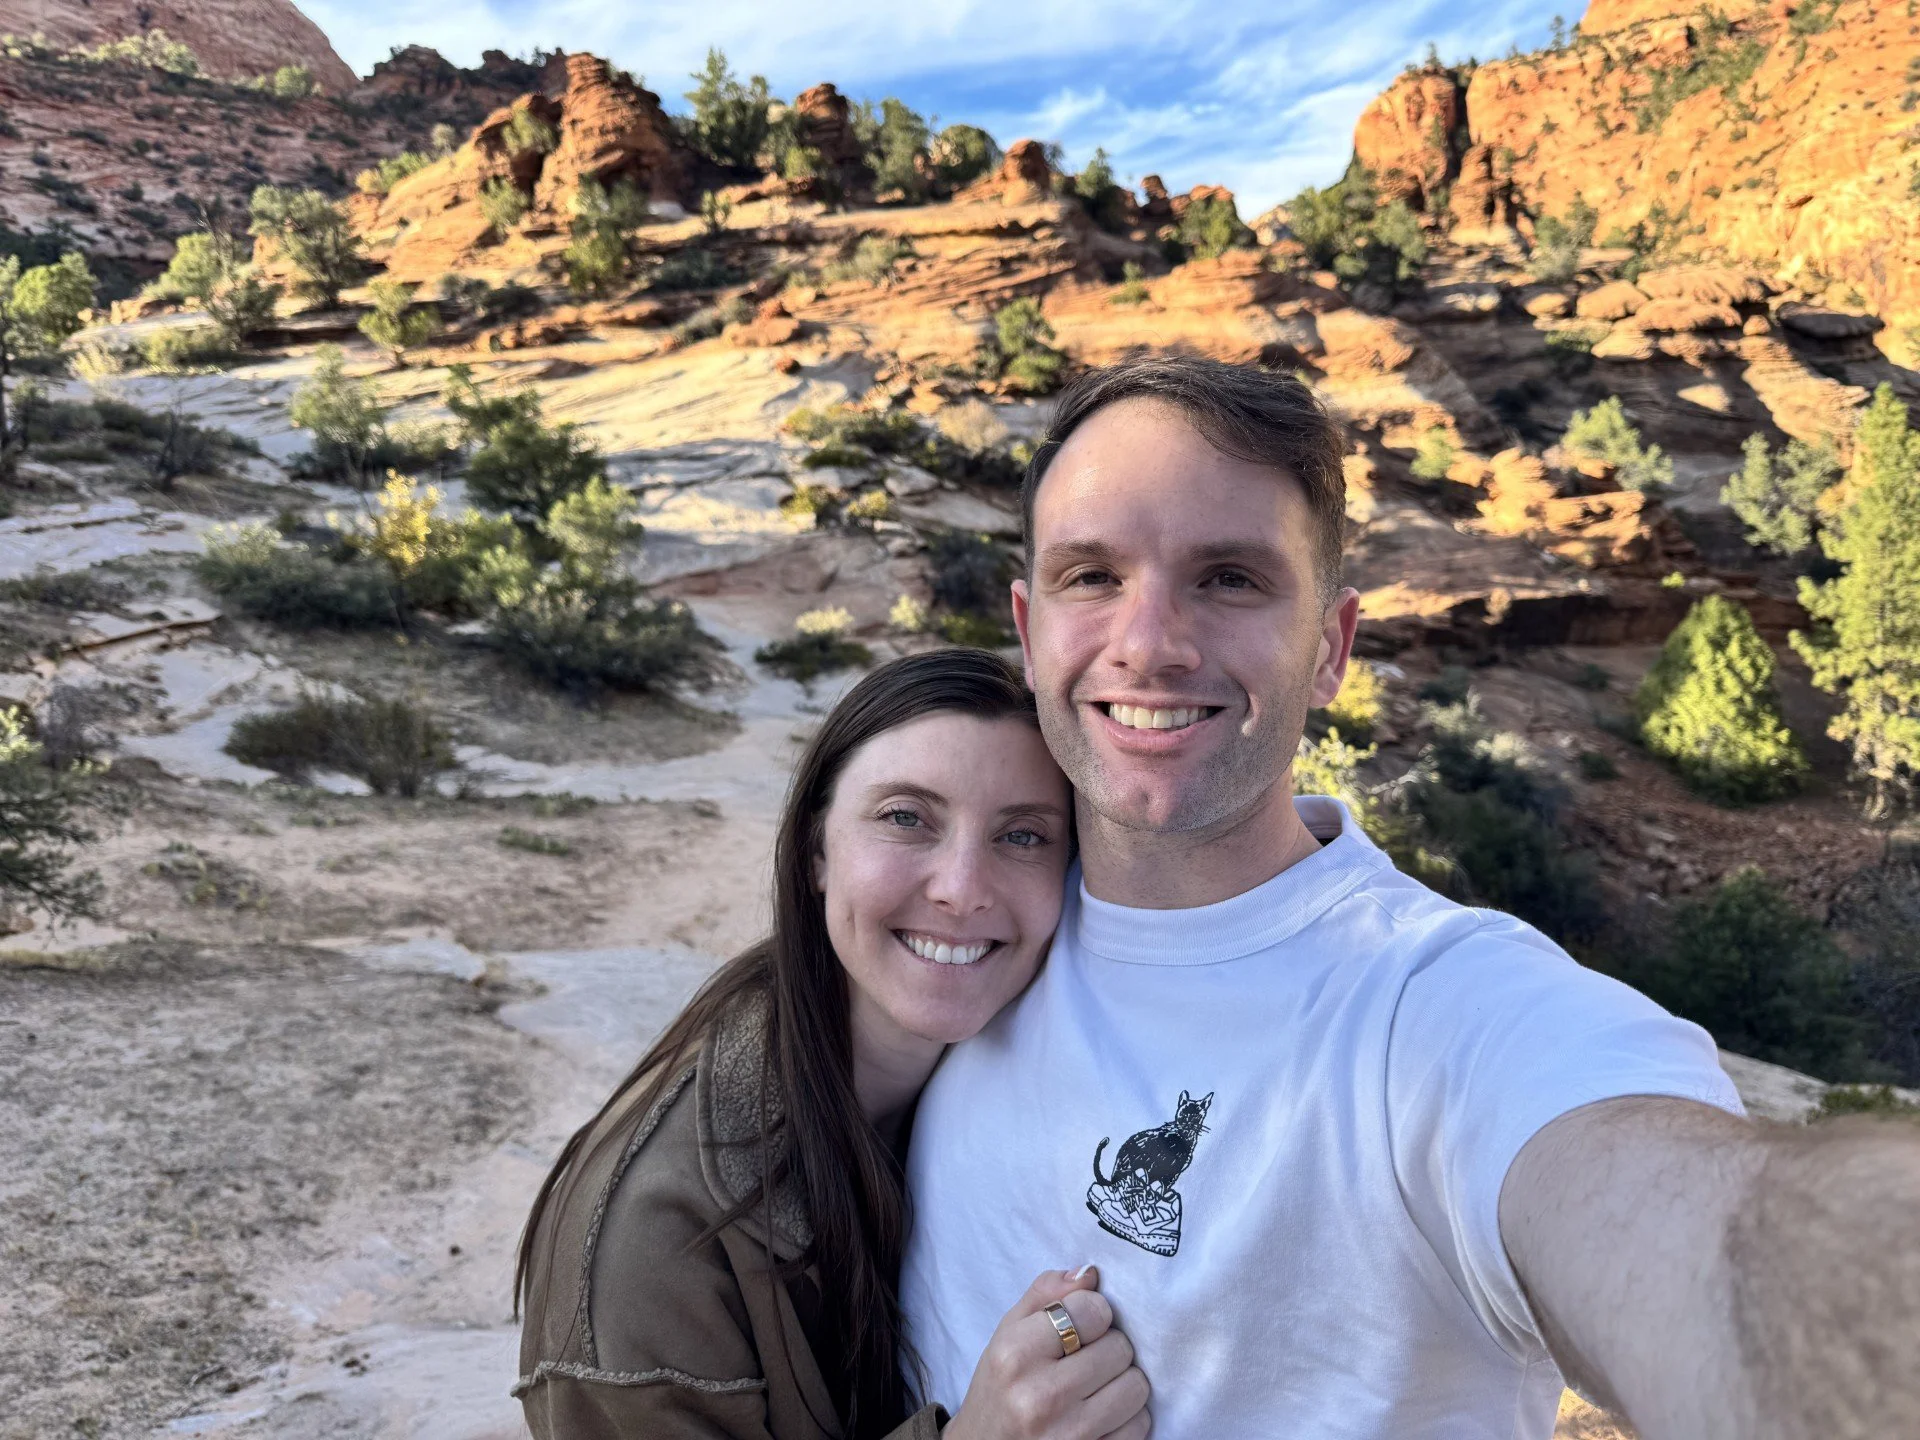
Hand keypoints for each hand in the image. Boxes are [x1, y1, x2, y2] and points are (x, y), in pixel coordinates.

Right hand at [943, 1267, 1150, 1439]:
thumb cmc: (998, 1389)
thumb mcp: (1006, 1334)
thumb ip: (1045, 1294)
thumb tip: (1090, 1273)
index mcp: (1016, 1355)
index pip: (1092, 1310)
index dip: (1093, 1313)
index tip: (1081, 1325)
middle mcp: (1041, 1397)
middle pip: (1119, 1347)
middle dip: (1108, 1347)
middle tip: (1087, 1359)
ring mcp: (1069, 1435)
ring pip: (1136, 1386)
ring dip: (1123, 1382)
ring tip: (1096, 1387)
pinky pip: (1140, 1425)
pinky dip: (1128, 1417)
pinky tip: (1101, 1415)